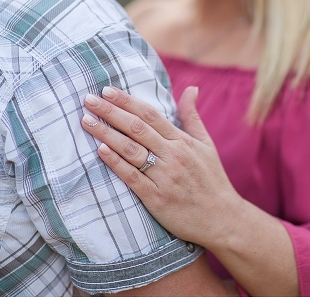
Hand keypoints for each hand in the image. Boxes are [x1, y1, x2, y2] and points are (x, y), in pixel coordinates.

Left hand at [80, 86, 243, 248]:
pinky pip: (132, 177)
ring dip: (106, 133)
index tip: (106, 90)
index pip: (149, 115)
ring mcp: (165, 177)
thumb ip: (192, 117)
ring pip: (131, 150)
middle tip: (88, 99)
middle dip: (110, 112)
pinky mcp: (157, 198)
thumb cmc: (212, 180)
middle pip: (136, 128)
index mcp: (182, 141)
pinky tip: (100, 151)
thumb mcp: (206, 145)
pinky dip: (116, 163)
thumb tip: (192, 88)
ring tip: (86, 121)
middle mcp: (173, 155)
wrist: (224, 220)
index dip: (127, 101)